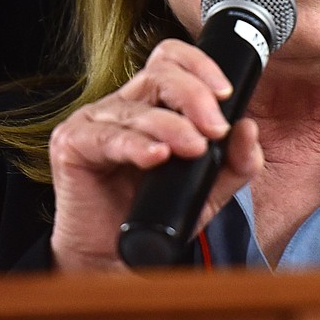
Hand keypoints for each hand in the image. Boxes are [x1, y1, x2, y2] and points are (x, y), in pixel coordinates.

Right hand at [48, 39, 263, 270]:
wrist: (117, 259)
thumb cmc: (159, 215)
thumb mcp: (211, 188)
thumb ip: (236, 161)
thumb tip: (248, 129)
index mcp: (151, 103)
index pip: (173, 60)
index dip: (201, 66)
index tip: (227, 94)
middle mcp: (122, 105)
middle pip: (159, 73)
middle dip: (194, 96)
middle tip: (215, 128)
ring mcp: (94, 122)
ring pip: (138, 108)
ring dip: (172, 127)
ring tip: (194, 150)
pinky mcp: (71, 145)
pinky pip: (107, 137)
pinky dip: (136, 145)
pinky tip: (156, 157)